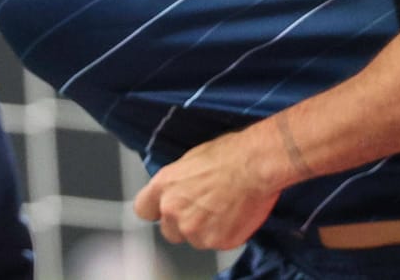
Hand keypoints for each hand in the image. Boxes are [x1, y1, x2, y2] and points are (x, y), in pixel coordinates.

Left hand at [132, 130, 282, 250]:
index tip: (164, 210)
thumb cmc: (229, 155)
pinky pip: (218, 243)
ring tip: (224, 208)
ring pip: (195, 239)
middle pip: (169, 231)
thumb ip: (177, 182)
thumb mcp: (191, 159)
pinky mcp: (217, 242)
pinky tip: (235, 214)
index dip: (156, 211)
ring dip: (206, 230)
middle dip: (183, 223)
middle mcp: (173, 211)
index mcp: (164, 187)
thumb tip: (177, 190)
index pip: (143, 210)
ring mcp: (194, 230)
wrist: (256, 166)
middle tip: (204, 209)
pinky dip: (226, 234)